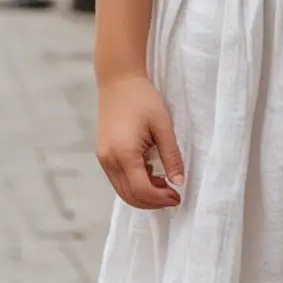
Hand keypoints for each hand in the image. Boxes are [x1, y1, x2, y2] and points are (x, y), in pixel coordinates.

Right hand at [97, 74, 184, 209]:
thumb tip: (179, 182)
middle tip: (173, 196)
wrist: (118, 81)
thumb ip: (171, 156)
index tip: (178, 196)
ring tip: (164, 185)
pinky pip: (118, 179)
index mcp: (124, 153)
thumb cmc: (142, 99)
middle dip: (153, 202)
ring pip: (122, 191)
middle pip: (130, 196)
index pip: (142, 190)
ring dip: (143, 194)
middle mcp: (109, 160)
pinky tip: (151, 174)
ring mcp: (103, 158)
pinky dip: (134, 184)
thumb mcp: (163, 126)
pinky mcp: (103, 154)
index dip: (161, 198)